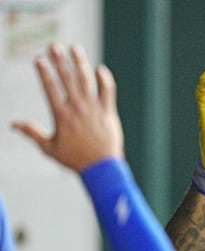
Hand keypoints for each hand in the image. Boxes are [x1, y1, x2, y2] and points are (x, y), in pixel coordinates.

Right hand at [12, 43, 123, 171]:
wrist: (101, 167)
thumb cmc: (75, 159)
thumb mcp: (49, 148)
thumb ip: (32, 133)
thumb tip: (13, 124)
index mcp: (61, 115)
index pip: (50, 88)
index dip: (44, 72)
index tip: (39, 59)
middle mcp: (77, 108)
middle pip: (67, 79)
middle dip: (59, 61)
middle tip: (54, 46)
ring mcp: (94, 108)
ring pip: (87, 80)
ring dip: (80, 63)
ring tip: (74, 48)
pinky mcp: (108, 111)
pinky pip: (108, 91)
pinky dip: (105, 79)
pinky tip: (99, 68)